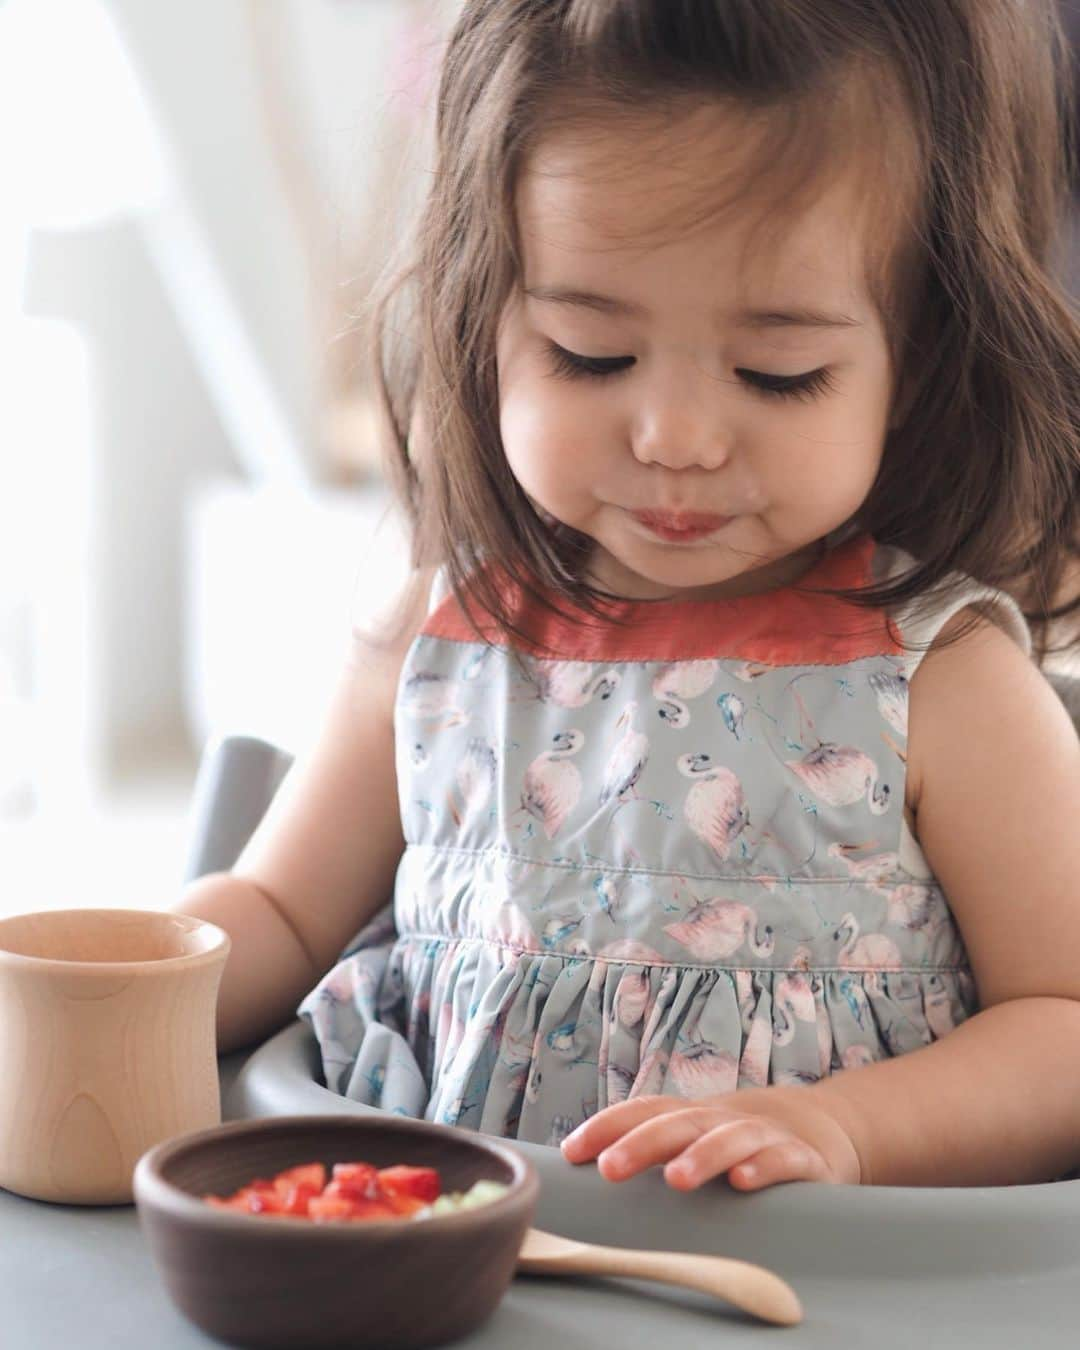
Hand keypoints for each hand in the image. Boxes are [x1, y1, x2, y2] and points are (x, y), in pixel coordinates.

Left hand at [560, 1087, 862, 1191]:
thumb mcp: (692, 1140)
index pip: (643, 1111)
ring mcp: (761, 1136)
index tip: (571, 1152)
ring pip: (729, 1139)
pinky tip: (743, 1181)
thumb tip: (579, 1173)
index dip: (607, 1127)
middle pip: (678, 1123)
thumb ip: (648, 1153)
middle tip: (610, 1168)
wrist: (817, 1130)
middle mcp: (720, 1120)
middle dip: (642, 1144)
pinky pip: (782, 1160)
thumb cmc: (734, 1143)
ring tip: (676, 1179)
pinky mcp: (800, 1159)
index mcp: (690, 1116)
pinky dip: (763, 1168)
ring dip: (701, 1156)